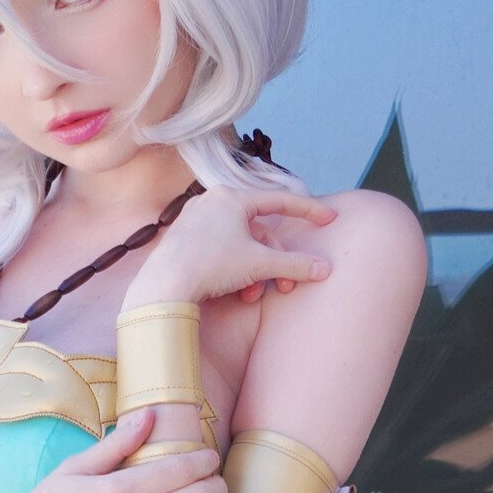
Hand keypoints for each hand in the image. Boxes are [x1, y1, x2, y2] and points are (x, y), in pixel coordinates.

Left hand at [130, 183, 339, 307]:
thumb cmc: (211, 266)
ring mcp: (195, 219)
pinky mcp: (183, 239)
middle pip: (259, 230)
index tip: (329, 218)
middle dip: (274, 262)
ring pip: (239, 243)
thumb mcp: (259, 265)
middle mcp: (211, 201)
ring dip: (253, 271)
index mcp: (232, 197)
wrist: (163, 286)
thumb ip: (294, 264)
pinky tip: (233, 291)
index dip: (309, 210)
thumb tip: (324, 268)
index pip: (280, 200)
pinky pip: (219, 249)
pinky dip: (233, 269)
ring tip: (251, 296)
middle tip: (284, 287)